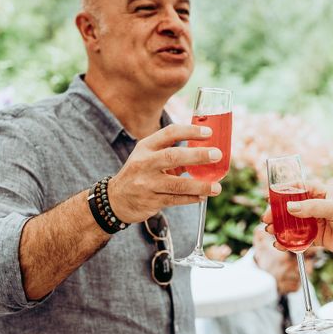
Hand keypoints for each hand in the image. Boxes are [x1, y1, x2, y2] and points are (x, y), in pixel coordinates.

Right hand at [108, 124, 222, 222]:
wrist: (115, 199)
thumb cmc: (140, 173)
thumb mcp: (148, 157)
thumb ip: (172, 153)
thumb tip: (206, 151)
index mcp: (146, 147)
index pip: (169, 133)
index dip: (190, 131)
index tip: (208, 133)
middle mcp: (145, 163)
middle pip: (173, 156)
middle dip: (198, 155)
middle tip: (217, 155)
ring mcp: (147, 184)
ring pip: (177, 184)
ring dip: (200, 185)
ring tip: (217, 188)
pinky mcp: (150, 201)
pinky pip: (175, 200)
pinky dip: (191, 198)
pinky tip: (203, 196)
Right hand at [262, 183, 332, 263]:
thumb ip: (312, 208)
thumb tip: (289, 208)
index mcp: (324, 193)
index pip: (301, 188)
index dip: (285, 191)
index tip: (271, 196)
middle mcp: (319, 206)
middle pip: (293, 207)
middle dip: (279, 213)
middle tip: (266, 218)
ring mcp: (318, 223)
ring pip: (294, 224)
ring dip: (281, 227)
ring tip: (270, 231)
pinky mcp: (319, 238)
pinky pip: (300, 239)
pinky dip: (289, 241)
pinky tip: (280, 244)